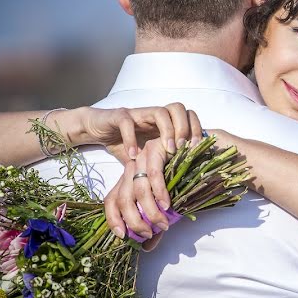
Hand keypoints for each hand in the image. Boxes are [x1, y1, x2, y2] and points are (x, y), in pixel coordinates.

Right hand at [70, 103, 202, 162]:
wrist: (98, 129)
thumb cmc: (126, 143)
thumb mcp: (147, 156)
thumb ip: (163, 165)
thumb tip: (182, 187)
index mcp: (165, 123)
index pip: (188, 116)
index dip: (196, 129)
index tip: (199, 149)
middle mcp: (154, 115)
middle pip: (178, 109)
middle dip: (185, 128)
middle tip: (186, 149)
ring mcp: (138, 114)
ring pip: (160, 112)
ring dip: (167, 131)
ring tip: (168, 151)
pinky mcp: (118, 116)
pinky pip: (127, 122)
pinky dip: (131, 137)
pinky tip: (134, 154)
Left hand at [104, 138, 173, 249]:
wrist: (197, 151)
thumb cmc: (181, 178)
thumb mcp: (164, 204)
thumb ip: (154, 223)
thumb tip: (147, 247)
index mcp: (127, 179)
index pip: (111, 200)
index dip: (113, 219)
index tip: (123, 235)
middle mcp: (130, 168)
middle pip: (123, 198)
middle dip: (134, 221)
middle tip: (147, 233)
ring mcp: (142, 158)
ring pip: (138, 189)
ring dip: (150, 211)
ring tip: (162, 224)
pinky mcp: (156, 150)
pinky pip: (155, 175)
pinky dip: (159, 193)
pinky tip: (167, 205)